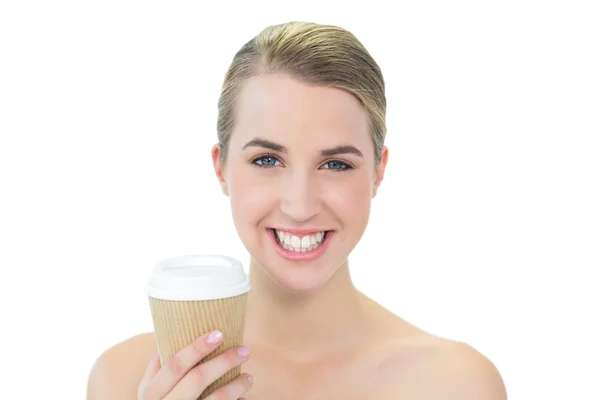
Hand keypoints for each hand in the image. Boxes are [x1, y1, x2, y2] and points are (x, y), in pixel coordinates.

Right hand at [137, 330, 252, 399]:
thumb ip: (158, 366)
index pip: (175, 364)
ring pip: (216, 398)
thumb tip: (171, 331)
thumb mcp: (148, 391)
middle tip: (245, 350)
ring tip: (248, 377)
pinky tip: (245, 398)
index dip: (196, 348)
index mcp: (150, 392)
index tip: (219, 333)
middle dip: (224, 361)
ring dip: (236, 385)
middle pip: (197, 378)